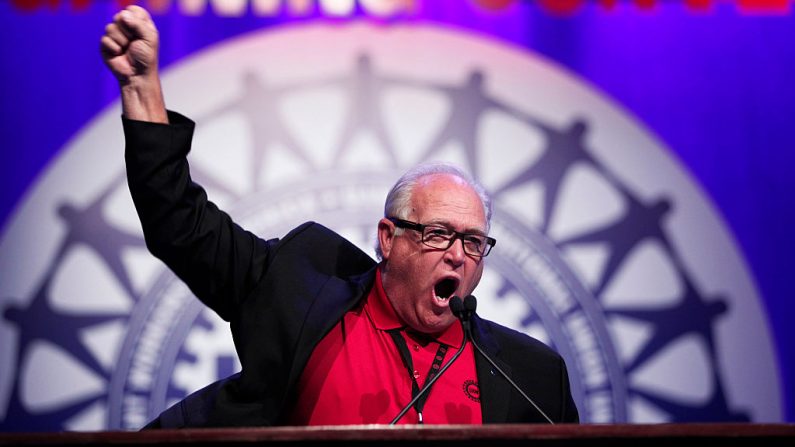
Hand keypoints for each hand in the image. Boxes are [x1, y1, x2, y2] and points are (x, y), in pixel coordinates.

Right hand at [100, 5, 166, 122]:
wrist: (137, 76)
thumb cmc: (146, 58)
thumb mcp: (149, 39)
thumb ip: (138, 24)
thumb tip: (123, 15)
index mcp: (139, 23)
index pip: (133, 9)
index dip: (135, 18)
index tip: (141, 30)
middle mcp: (126, 27)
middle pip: (119, 16)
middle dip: (128, 31)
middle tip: (134, 43)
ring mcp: (114, 35)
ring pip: (110, 28)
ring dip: (122, 41)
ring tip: (127, 50)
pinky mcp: (105, 44)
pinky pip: (105, 39)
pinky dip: (114, 48)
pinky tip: (119, 54)